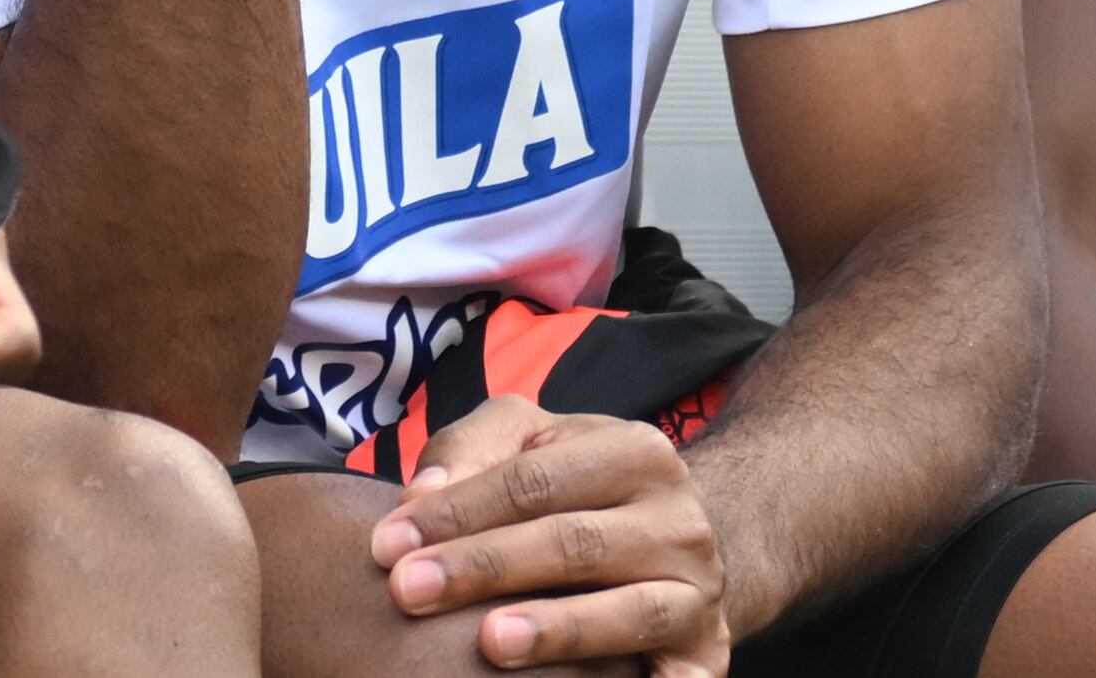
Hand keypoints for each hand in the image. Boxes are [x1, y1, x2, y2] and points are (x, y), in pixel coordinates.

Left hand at [370, 396, 730, 675]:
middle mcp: (678, 521)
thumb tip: (420, 496)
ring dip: (557, 630)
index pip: (532, 481)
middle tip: (407, 591)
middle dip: (483, 567)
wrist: (677, 538)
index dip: (455, 512)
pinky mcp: (708, 653)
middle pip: (572, 542)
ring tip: (489, 643)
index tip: (387, 544)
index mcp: (635, 452)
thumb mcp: (531, 440)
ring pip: (627, 611)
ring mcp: (699, 591)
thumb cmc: (576, 485)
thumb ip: (471, 448)